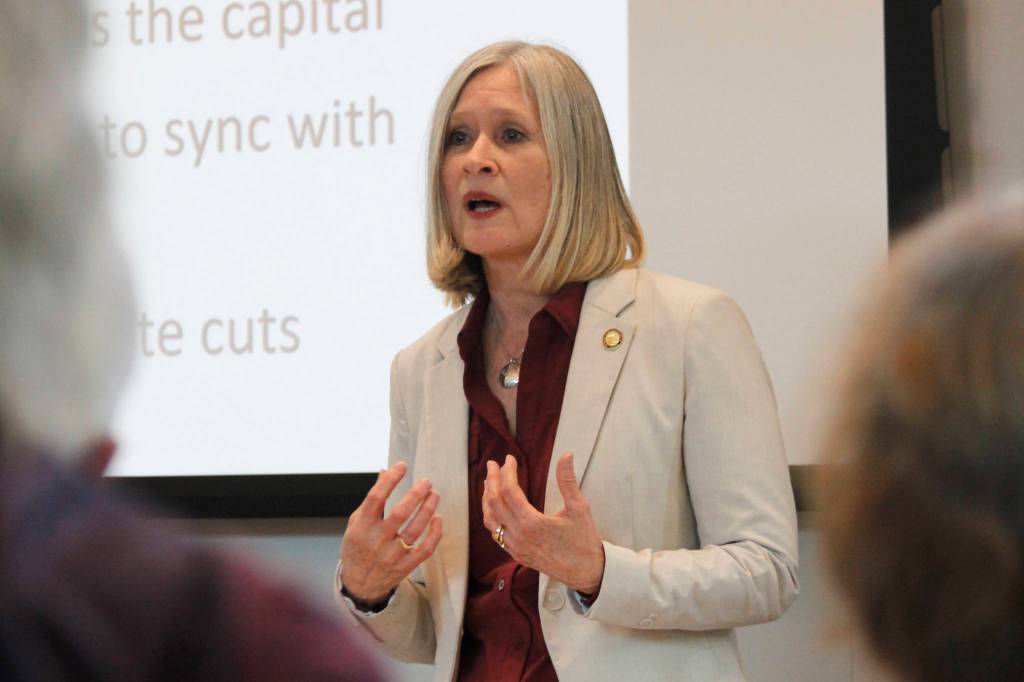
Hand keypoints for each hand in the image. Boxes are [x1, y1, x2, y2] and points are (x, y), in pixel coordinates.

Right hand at [340, 462, 442, 602]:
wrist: (360, 585)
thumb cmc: (358, 548)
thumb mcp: (356, 523)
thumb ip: (372, 499)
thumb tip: (385, 472)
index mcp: (362, 527)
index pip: (376, 498)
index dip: (390, 480)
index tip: (402, 466)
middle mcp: (377, 540)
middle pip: (400, 513)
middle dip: (416, 494)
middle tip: (426, 482)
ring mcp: (392, 555)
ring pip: (415, 529)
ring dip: (428, 509)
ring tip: (434, 494)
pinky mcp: (405, 566)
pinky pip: (425, 549)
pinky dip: (434, 534)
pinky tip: (438, 518)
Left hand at [482, 452, 604, 593]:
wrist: (586, 573)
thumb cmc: (583, 542)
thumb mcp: (579, 508)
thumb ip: (568, 481)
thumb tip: (566, 456)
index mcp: (532, 523)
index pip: (509, 490)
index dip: (507, 471)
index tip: (510, 459)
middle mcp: (518, 536)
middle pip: (494, 502)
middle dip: (492, 480)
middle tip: (492, 465)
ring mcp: (515, 546)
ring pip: (490, 519)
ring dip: (487, 498)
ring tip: (489, 482)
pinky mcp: (516, 554)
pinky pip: (495, 532)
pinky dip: (491, 515)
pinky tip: (495, 507)